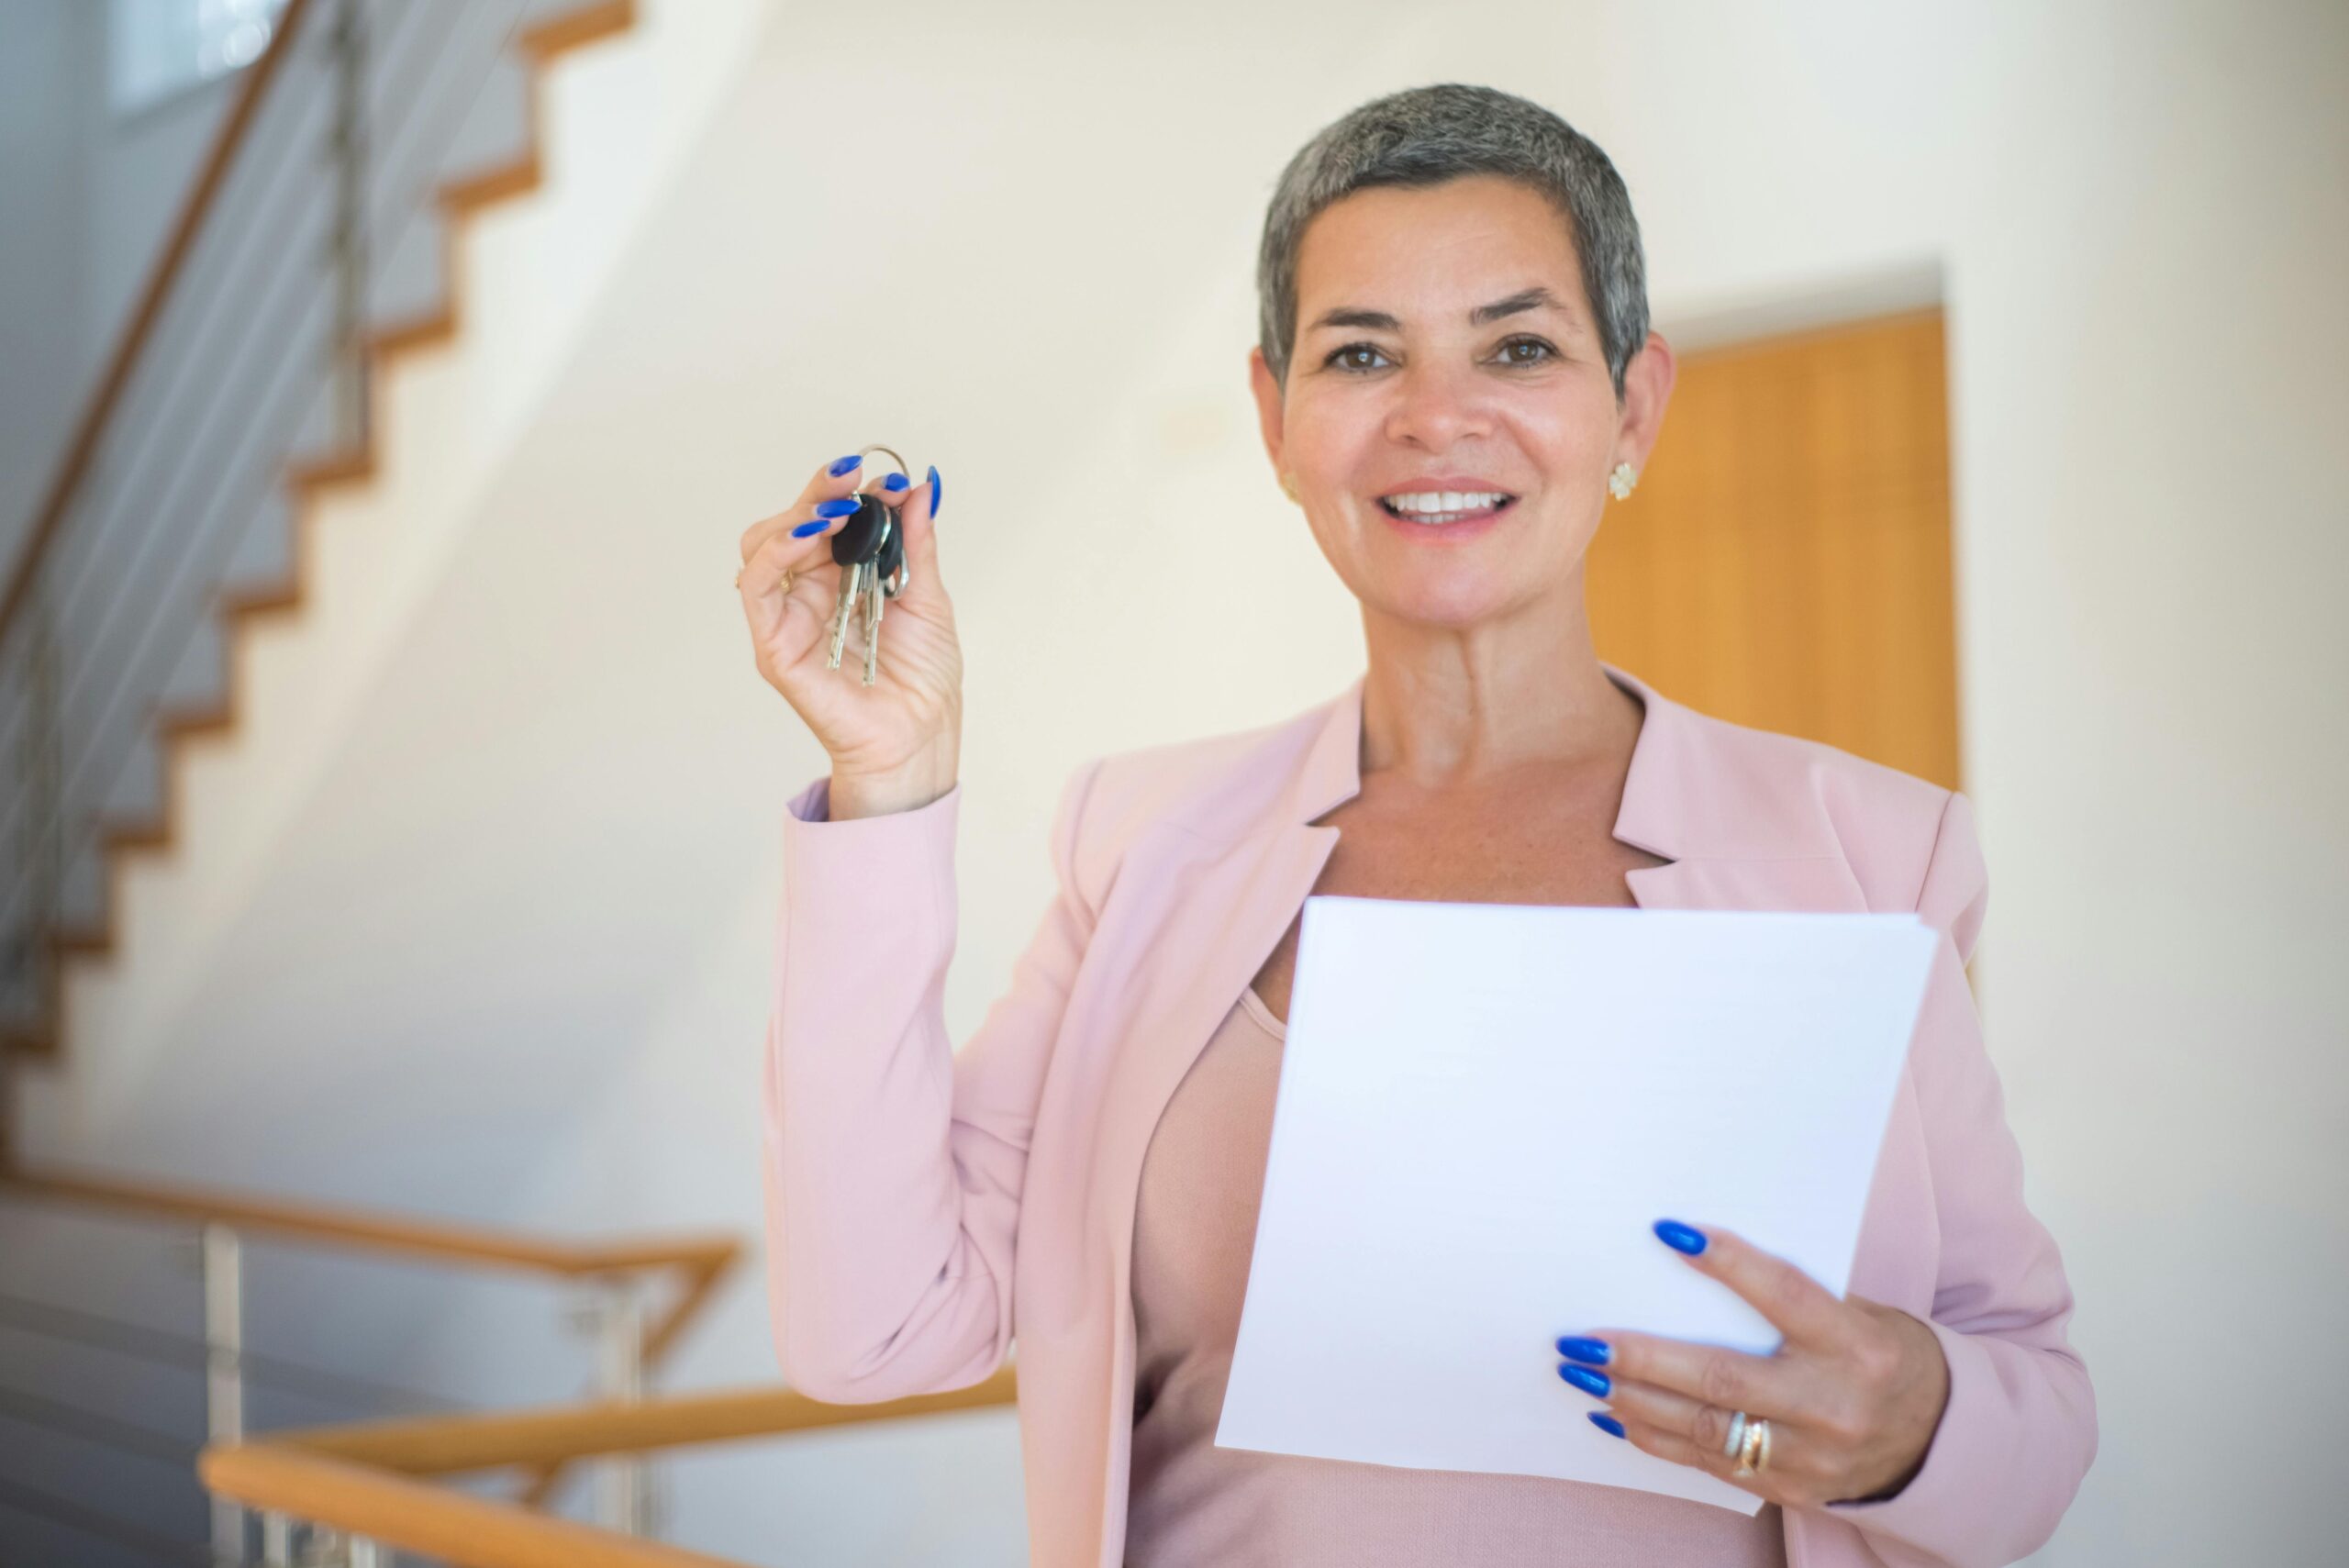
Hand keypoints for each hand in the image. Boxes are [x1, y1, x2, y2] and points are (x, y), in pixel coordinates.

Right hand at [738, 453, 960, 815]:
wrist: (921, 734)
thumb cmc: (922, 678)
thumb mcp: (928, 596)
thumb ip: (915, 544)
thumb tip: (917, 490)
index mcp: (844, 575)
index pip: (831, 517)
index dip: (853, 492)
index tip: (889, 480)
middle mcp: (810, 590)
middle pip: (793, 523)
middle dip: (821, 492)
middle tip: (853, 477)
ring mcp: (789, 615)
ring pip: (763, 546)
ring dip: (797, 516)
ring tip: (836, 510)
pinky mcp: (775, 643)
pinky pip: (757, 588)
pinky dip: (777, 552)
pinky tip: (810, 536)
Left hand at [1556, 1221, 1950, 1508]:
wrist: (1937, 1441)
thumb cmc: (1882, 1355)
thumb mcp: (1860, 1314)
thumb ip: (1793, 1299)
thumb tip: (1697, 1257)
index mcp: (1854, 1345)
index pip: (1786, 1295)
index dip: (1730, 1263)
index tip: (1669, 1231)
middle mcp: (1831, 1404)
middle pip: (1723, 1380)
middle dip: (1644, 1359)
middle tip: (1583, 1341)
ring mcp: (1811, 1455)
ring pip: (1706, 1429)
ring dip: (1633, 1400)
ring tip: (1580, 1374)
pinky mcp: (1791, 1487)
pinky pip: (1710, 1463)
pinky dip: (1656, 1437)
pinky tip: (1613, 1413)